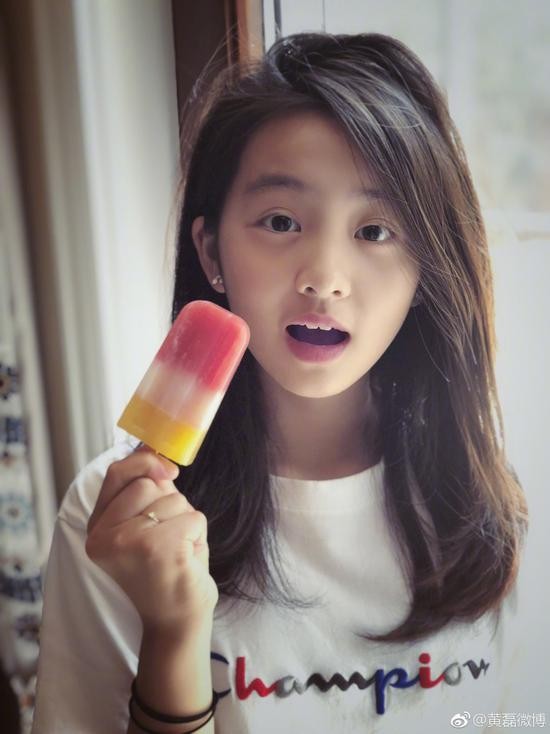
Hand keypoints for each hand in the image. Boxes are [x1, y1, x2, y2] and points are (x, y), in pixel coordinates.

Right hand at [86, 447, 218, 634]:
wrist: (175, 622)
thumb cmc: (164, 569)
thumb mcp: (143, 526)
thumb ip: (144, 490)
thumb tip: (153, 444)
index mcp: (96, 529)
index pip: (116, 473)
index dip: (144, 461)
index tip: (168, 471)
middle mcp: (104, 537)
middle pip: (149, 485)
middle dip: (172, 504)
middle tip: (169, 538)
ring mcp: (129, 542)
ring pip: (175, 500)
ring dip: (187, 522)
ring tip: (178, 551)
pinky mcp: (159, 550)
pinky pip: (194, 518)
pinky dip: (199, 536)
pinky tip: (187, 560)